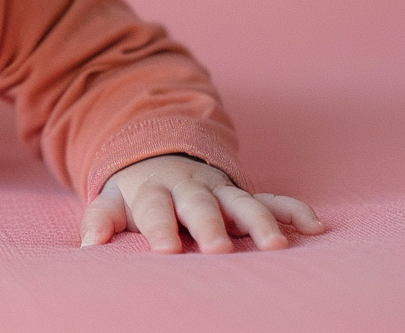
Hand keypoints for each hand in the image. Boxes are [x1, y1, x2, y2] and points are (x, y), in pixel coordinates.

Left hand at [80, 154, 324, 252]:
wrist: (159, 154)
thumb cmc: (135, 194)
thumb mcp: (112, 201)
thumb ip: (100, 220)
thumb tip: (88, 245)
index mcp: (153, 191)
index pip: (155, 209)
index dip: (160, 228)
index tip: (167, 249)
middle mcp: (190, 189)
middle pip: (200, 206)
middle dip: (210, 226)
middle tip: (220, 250)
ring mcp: (221, 191)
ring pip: (243, 202)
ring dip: (260, 221)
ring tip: (277, 246)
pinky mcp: (245, 195)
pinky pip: (275, 200)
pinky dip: (294, 211)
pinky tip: (316, 227)